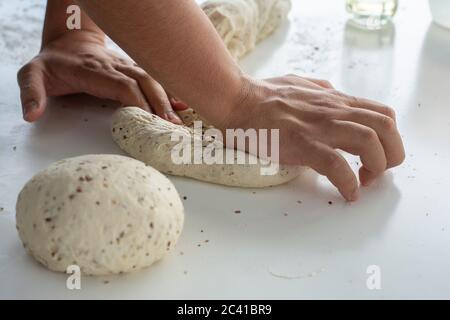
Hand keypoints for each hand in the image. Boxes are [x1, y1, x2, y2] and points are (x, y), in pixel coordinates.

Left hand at [17, 30, 186, 122]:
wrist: (67, 41)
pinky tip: (183, 102)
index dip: (138, 101)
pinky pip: (154, 78)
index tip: (149, 121)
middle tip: (172, 126)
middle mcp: (115, 66)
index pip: (122, 85)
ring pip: (152, 79)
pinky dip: (169, 90)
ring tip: (180, 119)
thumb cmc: (52, 63)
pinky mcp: (133, 69)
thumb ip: (31, 93)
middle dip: (159, 103)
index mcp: (93, 70)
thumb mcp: (31, 74)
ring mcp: (126, 66)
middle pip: (144, 82)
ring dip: (167, 98)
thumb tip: (32, 115)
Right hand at [225, 75, 404, 200]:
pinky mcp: (301, 143)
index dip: (390, 139)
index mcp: (335, 100)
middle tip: (377, 173)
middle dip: (392, 154)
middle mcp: (333, 110)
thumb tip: (333, 96)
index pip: (382, 114)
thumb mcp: (302, 83)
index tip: (378, 156)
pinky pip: (335, 164)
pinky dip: (348, 183)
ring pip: (368, 142)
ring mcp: (318, 126)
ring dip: (375, 167)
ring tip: (364, 182)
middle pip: (386, 127)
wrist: (237, 99)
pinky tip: (347, 194)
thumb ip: (322, 91)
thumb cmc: (264, 94)